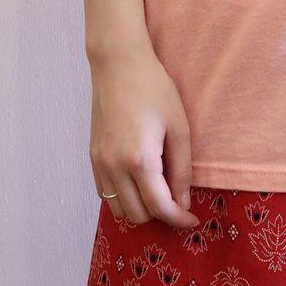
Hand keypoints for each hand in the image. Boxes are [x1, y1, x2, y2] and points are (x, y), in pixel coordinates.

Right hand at [88, 42, 199, 227]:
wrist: (119, 65)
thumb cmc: (154, 89)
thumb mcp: (179, 127)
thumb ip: (182, 169)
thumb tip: (183, 202)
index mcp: (139, 160)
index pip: (159, 207)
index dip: (179, 219)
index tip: (193, 220)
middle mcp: (114, 167)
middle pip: (137, 215)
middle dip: (160, 215)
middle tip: (178, 202)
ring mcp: (99, 163)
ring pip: (118, 209)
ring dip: (139, 209)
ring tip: (159, 191)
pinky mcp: (92, 156)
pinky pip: (105, 193)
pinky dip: (122, 197)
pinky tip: (139, 181)